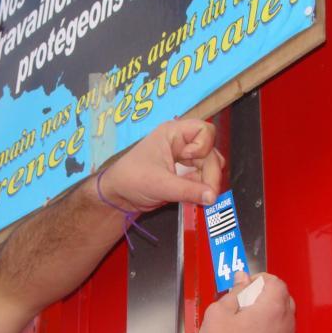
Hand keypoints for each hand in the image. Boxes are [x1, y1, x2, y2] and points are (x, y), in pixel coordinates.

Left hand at [98, 119, 223, 211]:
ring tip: (205, 199)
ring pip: (209, 167)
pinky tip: (200, 201)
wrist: (118, 197)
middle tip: (210, 195)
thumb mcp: (160, 184)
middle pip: (210, 152)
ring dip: (209, 183)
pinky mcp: (185, 175)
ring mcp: (185, 160)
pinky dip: (203, 191)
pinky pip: (202, 180)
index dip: (204, 146)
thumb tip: (213, 197)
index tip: (190, 160)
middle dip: (211, 173)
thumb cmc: (132, 180)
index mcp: (173, 134)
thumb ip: (188, 190)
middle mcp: (182, 144)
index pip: (204, 130)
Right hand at [197, 272, 295, 332]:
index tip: (248, 282)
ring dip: (271, 316)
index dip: (261, 278)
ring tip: (247, 322)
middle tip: (247, 299)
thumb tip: (242, 281)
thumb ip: (235, 291)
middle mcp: (286, 326)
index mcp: (272, 308)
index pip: (276, 282)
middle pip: (285, 299)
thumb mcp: (219, 312)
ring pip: (285, 321)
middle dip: (267, 295)